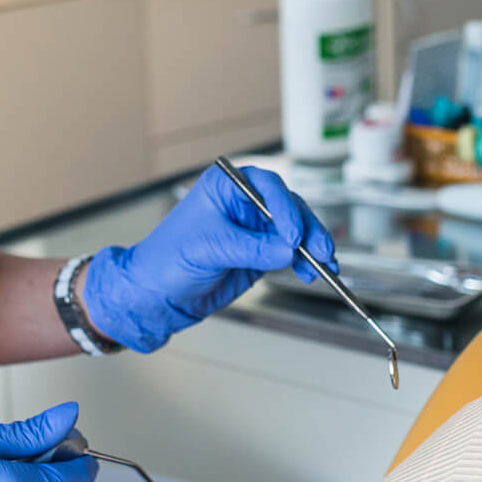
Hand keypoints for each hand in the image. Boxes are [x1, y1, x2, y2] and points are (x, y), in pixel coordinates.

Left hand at [81, 164, 339, 352]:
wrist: (157, 294)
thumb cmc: (167, 260)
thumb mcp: (209, 249)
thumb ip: (251, 248)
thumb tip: (288, 250)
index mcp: (226, 187)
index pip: (266, 187)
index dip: (284, 208)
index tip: (291, 235)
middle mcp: (245, 203)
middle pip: (289, 207)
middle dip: (307, 228)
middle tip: (320, 250)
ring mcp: (255, 229)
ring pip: (295, 231)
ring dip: (312, 246)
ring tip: (324, 264)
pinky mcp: (262, 253)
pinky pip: (291, 253)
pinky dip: (304, 262)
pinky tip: (312, 272)